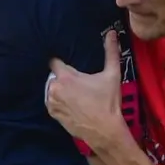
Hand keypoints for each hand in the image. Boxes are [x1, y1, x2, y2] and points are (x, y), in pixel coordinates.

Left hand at [45, 30, 125, 147]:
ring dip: (60, 89)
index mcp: (66, 77)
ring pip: (52, 89)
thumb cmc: (108, 103)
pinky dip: (58, 101)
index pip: (54, 61)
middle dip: (63, 78)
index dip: (62, 62)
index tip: (69, 65)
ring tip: (75, 94)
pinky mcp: (53, 114)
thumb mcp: (112, 75)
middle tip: (78, 83)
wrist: (105, 131)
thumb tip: (112, 33)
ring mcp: (52, 103)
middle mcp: (54, 89)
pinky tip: (71, 104)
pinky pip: (52, 102)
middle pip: (54, 76)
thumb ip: (111, 52)